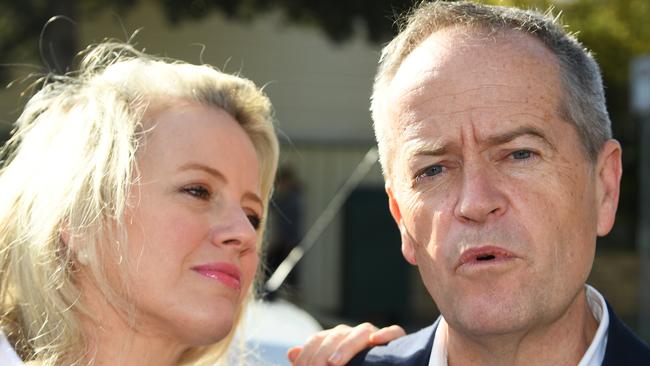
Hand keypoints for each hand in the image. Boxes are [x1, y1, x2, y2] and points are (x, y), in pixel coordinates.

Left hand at [286, 322, 404, 365]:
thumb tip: (292, 352)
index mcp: (337, 339)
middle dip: (322, 353)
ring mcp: (375, 336)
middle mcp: (354, 334)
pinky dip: (386, 333)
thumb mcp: (331, 365)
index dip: (307, 354)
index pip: (318, 339)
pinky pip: (395, 331)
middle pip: (337, 335)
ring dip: (346, 346)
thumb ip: (312, 360)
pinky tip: (376, 340)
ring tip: (334, 363)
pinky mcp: (397, 342)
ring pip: (361, 332)